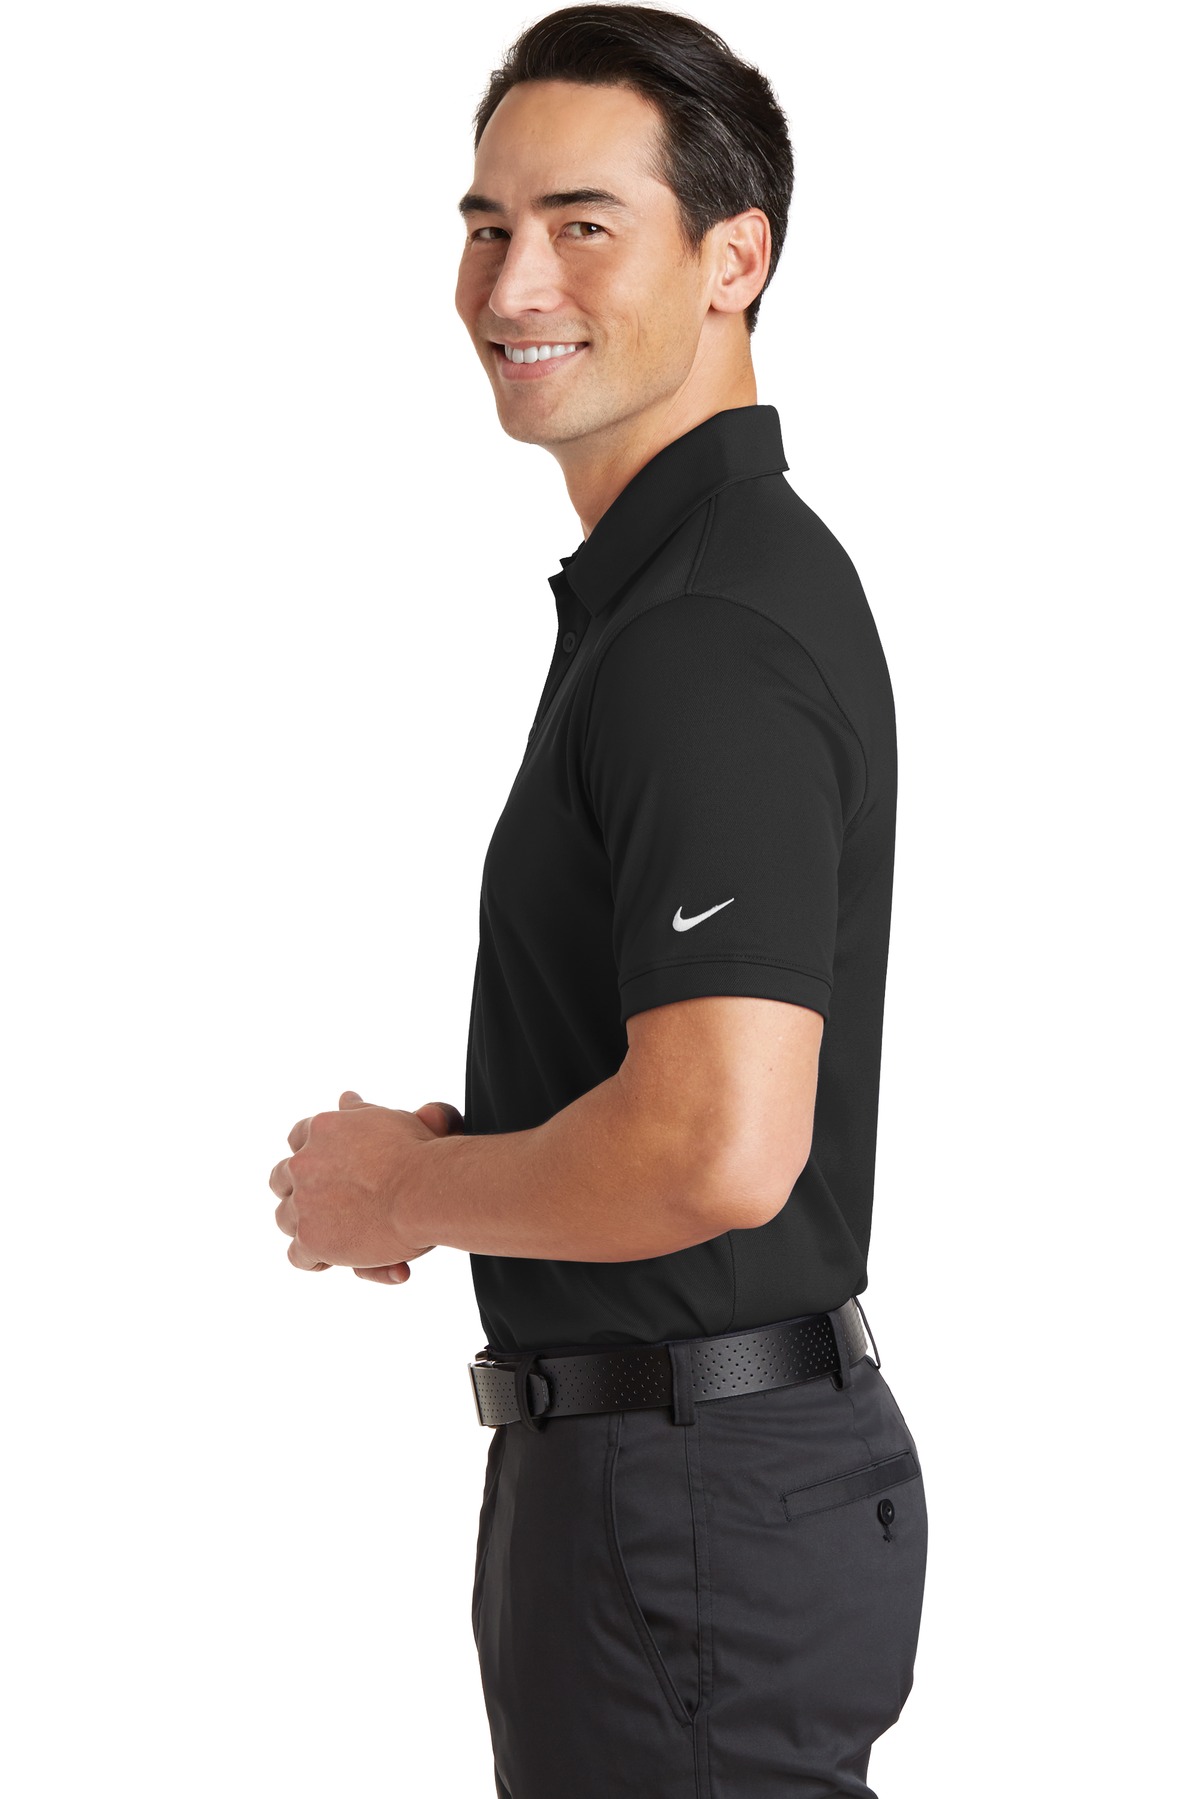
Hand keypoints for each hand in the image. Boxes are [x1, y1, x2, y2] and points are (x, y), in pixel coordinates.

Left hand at [269, 1090, 464, 1282]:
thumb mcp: (387, 1119)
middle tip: (328, 1203)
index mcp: (322, 1129)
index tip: (330, 1167)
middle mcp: (304, 1163)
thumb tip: (345, 1098)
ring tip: (335, 1234)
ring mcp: (304, 1202)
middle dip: (299, 1190)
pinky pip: (297, 1255)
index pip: (299, 1138)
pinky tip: (333, 1259)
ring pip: (285, 1218)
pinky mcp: (311, 1239)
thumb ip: (360, 1113)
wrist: (423, 1189)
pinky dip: (314, 1259)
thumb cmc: (415, 1153)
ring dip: (305, 1225)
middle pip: (281, 1179)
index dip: (313, 1155)